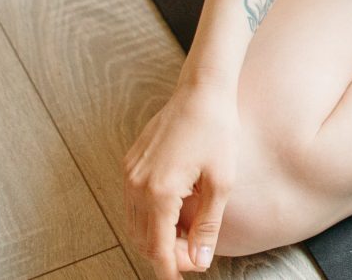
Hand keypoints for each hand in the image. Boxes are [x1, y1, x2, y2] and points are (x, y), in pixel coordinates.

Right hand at [122, 80, 241, 276]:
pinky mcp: (130, 164)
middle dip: (165, 255)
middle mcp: (136, 185)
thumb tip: (200, 260)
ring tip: (187, 237)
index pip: (157, 247)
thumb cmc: (217, 131)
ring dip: (157, 237)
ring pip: (134, 224)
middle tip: (194, 257)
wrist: (202, 90)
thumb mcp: (221, 181)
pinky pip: (133, 203)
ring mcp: (130, 174)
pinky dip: (150, 218)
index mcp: (159, 192)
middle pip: (142, 239)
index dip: (169, 269)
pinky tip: (175, 215)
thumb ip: (208, 224)